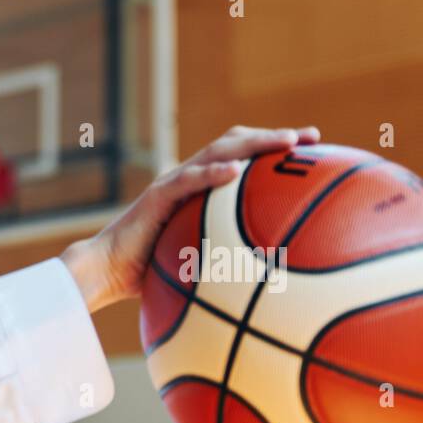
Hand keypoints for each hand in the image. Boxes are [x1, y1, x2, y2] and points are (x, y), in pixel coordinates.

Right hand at [60, 125, 321, 311]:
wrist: (109, 271)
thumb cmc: (152, 274)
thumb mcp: (201, 265)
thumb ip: (230, 264)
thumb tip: (276, 287)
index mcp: (202, 190)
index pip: (243, 157)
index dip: (275, 149)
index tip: (313, 148)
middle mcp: (190, 178)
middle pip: (237, 142)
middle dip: (275, 136)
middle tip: (312, 136)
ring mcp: (174, 183)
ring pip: (217, 150)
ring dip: (254, 143)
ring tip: (285, 141)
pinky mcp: (157, 196)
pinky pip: (188, 180)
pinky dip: (212, 173)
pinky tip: (235, 172)